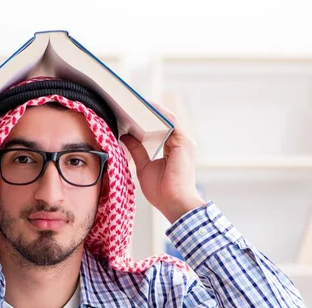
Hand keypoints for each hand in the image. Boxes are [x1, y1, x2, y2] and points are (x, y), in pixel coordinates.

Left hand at [120, 102, 205, 223]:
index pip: (162, 128)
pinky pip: (171, 122)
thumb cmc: (162, 191)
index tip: (132, 111)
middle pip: (165, 121)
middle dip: (149, 111)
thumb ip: (137, 150)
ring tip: (136, 101)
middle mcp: (182, 144)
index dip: (148, 118)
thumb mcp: (144, 166)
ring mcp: (185, 143)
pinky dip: (159, 114)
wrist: (174, 203)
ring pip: (168, 119)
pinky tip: (146, 108)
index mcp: (174, 149)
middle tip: (131, 102)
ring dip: (153, 110)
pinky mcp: (183, 144)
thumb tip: (126, 136)